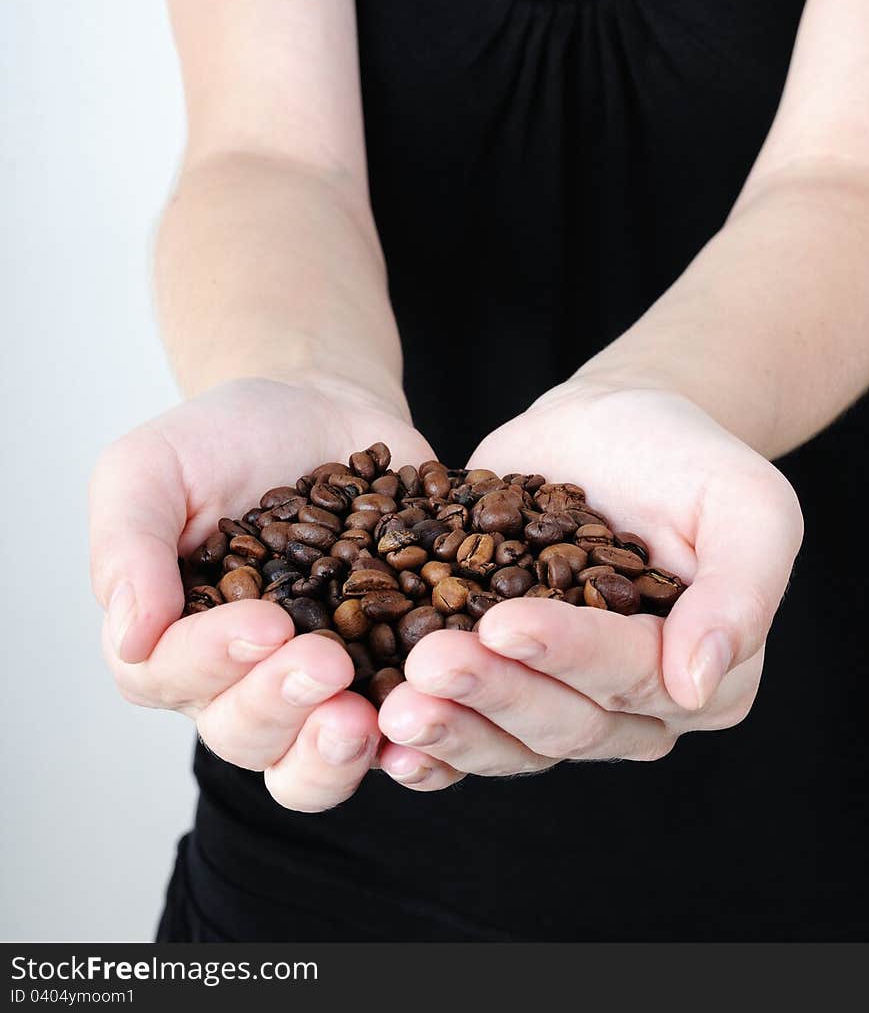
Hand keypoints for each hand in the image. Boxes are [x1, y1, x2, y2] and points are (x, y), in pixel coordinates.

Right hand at [89, 375, 435, 810]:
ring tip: (366, 718)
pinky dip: (413, 743)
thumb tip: (129, 636)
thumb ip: (128, 544)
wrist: (316, 409)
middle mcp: (236, 682)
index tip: (264, 623)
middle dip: (283, 706)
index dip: (213, 661)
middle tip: (329, 664)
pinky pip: (397, 738)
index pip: (170, 676)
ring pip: (310, 767)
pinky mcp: (385, 677)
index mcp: (167, 638)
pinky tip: (432, 718)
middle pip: (244, 734)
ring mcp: (316, 689)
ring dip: (334, 755)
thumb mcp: (151, 467)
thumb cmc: (221, 440)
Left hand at [376, 383, 802, 789]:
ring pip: (510, 741)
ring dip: (451, 727)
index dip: (569, 654)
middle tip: (427, 662)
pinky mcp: (505, 684)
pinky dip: (429, 743)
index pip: (633, 677)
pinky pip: (469, 731)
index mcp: (707, 677)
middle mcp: (635, 707)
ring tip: (393, 706)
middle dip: (494, 693)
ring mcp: (563, 700)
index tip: (504, 622)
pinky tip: (380, 737)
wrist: (610, 427)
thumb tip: (698, 682)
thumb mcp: (747, 501)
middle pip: (564, 721)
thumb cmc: (688, 456)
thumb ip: (742, 587)